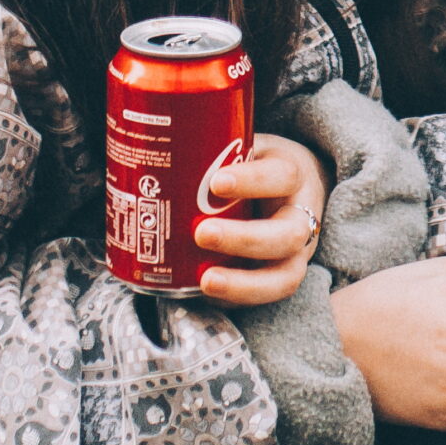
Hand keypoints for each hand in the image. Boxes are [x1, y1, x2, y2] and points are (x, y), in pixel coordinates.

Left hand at [194, 133, 328, 305]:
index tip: (216, 182)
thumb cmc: (255, 167)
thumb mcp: (245, 147)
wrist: (290, 190)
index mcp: (293, 175)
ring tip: (205, 281)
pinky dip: (235, 299)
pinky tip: (203, 294)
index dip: (253, 181)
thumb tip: (144, 144)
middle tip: (201, 233)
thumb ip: (214, 148)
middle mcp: (301, 217)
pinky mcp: (281, 277)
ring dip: (244, 283)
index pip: (283, 175)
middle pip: (289, 234)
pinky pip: (264, 297)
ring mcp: (296, 253)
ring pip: (285, 277)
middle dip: (244, 239)